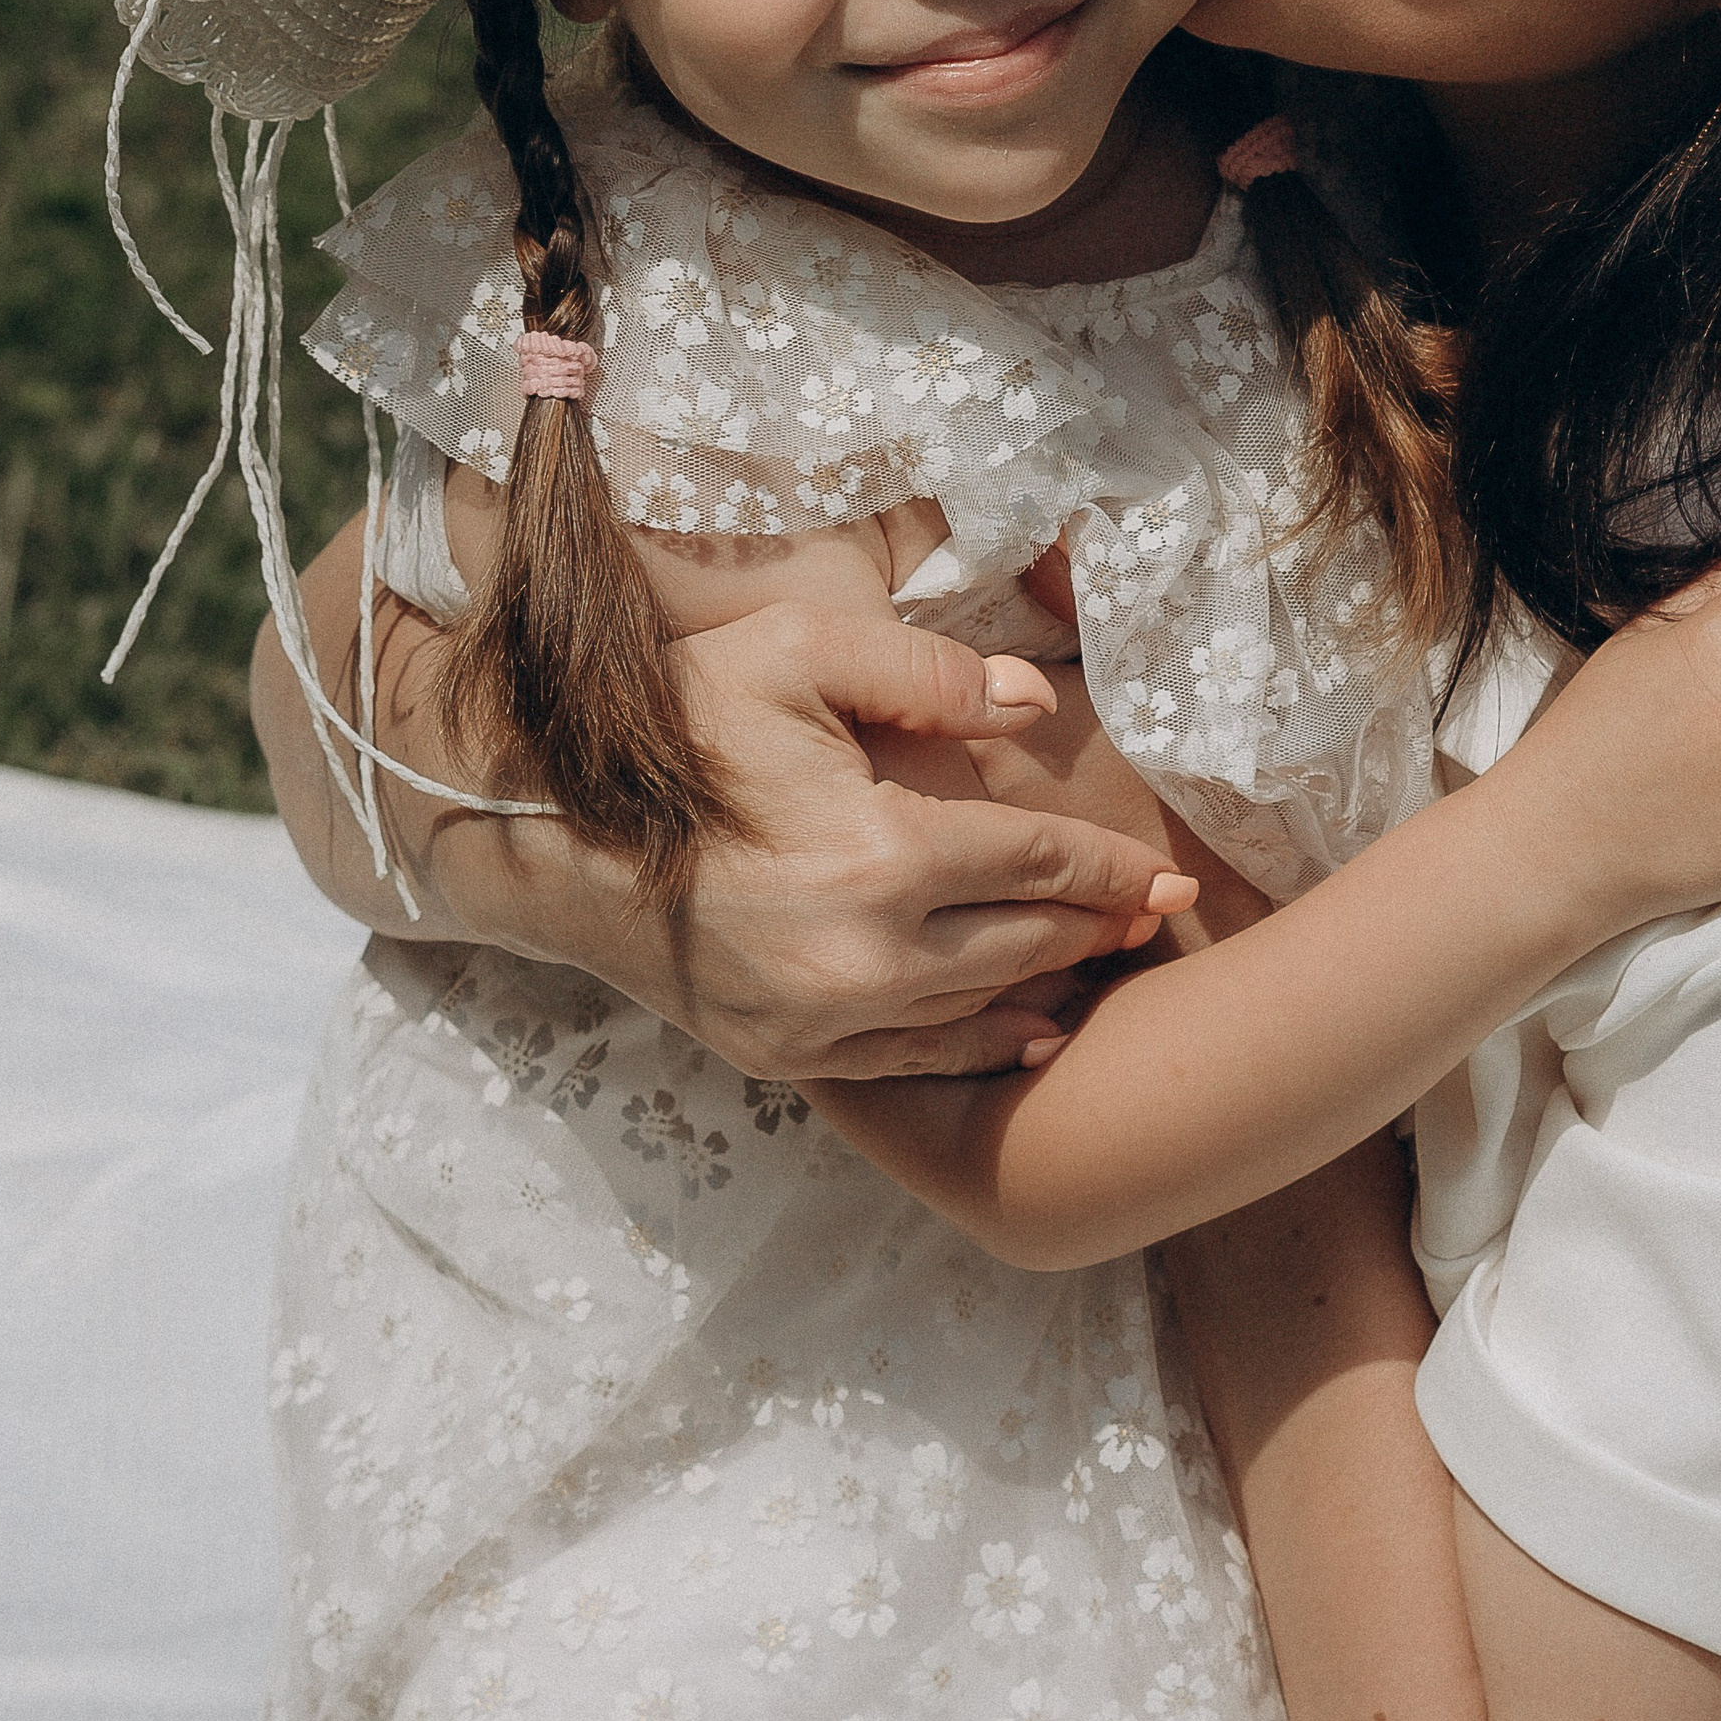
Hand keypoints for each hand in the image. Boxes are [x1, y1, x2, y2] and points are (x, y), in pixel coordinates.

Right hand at [258, 516, 1195, 1080]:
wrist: (549, 839)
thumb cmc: (678, 728)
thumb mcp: (797, 657)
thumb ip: (927, 672)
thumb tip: (1036, 701)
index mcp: (881, 853)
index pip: (1035, 862)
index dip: (1112, 868)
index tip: (1171, 873)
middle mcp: (864, 955)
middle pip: (1023, 945)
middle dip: (1100, 928)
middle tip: (1161, 914)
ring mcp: (822, 1018)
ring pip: (976, 1011)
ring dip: (1050, 984)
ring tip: (1105, 958)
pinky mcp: (785, 1054)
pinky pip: (910, 1062)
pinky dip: (977, 1048)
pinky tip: (1026, 1034)